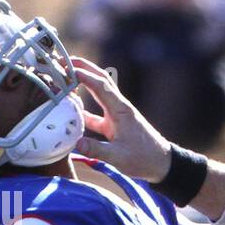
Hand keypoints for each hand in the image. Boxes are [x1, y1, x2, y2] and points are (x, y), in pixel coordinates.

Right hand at [70, 57, 172, 181]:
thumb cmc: (144, 158)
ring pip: (97, 94)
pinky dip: (83, 109)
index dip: (84, 75)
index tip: (66, 68)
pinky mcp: (114, 126)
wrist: (162, 164)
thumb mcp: (119, 157)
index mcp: (121, 110)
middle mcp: (119, 108)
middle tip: (62, 61)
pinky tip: (70, 110)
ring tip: (63, 78)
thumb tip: (76, 144)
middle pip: (100, 80)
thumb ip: (97, 150)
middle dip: (83, 67)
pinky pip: (95, 114)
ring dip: (82, 84)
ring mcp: (116, 116)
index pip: (101, 85)